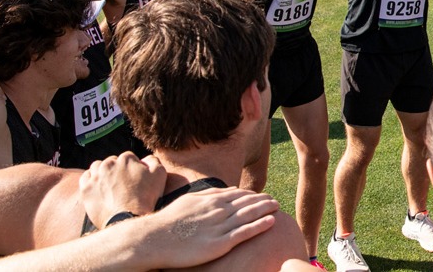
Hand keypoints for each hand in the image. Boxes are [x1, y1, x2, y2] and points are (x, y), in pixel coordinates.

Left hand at [77, 152, 166, 226]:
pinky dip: (91, 179)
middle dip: (118, 170)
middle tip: (124, 183)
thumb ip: (153, 160)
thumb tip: (146, 159)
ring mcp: (95, 176)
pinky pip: (85, 177)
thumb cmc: (146, 198)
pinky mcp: (86, 189)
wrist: (128, 219)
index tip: (135, 179)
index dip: (133, 167)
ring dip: (103, 172)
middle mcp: (108, 164)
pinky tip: (98, 186)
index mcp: (126, 159)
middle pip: (112, 161)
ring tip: (110, 183)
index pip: (129, 157)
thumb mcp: (159, 175)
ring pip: (97, 167)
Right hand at [127, 188, 280, 268]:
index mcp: (210, 200)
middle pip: (246, 202)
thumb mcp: (189, 201)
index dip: (251, 195)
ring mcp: (219, 226)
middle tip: (275, 200)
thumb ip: (209, 194)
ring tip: (277, 206)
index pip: (237, 194)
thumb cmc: (168, 222)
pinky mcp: (219, 243)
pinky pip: (244, 232)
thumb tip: (229, 190)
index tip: (261, 196)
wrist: (154, 239)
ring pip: (248, 215)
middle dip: (262, 200)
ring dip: (265, 209)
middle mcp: (217, 210)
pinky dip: (260, 225)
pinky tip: (272, 221)